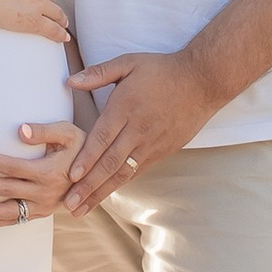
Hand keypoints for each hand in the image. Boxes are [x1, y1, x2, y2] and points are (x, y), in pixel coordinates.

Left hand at [0, 122, 83, 226]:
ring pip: (7, 211)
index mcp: (49, 173)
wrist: (99, 172)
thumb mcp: (69, 133)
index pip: (12, 167)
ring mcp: (43, 207)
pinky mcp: (42, 214)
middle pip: (5, 190)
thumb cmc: (80, 147)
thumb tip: (19, 130)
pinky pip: (16, 221)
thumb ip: (44, 131)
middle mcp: (45, 194)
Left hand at [62, 51, 220, 209]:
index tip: (70, 176)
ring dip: (101, 192)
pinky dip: (120, 185)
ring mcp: (151, 144)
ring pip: (123, 173)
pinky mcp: (162, 151)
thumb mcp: (129, 62)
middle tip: (70, 205)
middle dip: (88, 186)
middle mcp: (138, 130)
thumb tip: (69, 81)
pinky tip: (106, 194)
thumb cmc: (162, 70)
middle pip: (110, 163)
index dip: (86, 159)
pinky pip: (137, 171)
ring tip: (83, 208)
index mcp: (126, 108)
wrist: (201, 82)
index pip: (102, 138)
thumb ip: (98, 73)